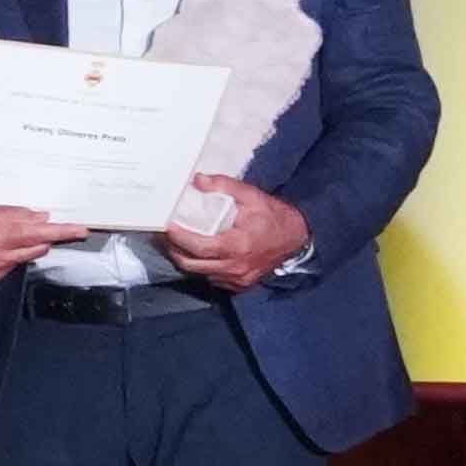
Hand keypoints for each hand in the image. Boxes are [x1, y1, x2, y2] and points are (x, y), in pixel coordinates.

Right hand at [0, 204, 75, 282]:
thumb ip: (13, 214)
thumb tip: (41, 217)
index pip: (40, 233)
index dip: (63, 232)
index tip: (82, 229)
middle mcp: (0, 255)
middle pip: (39, 246)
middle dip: (46, 236)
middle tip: (45, 224)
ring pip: (29, 254)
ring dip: (30, 243)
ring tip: (11, 233)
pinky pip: (16, 262)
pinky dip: (15, 252)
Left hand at [160, 180, 307, 291]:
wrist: (298, 238)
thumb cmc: (274, 216)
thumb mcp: (252, 196)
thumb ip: (225, 186)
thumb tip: (198, 181)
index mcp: (238, 245)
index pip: (199, 247)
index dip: (179, 238)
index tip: (167, 227)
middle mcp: (236, 267)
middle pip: (192, 265)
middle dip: (175, 250)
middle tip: (167, 235)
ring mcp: (238, 279)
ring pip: (200, 274)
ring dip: (187, 259)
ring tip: (179, 243)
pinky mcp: (240, 285)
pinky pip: (213, 279)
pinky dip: (203, 268)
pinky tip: (200, 254)